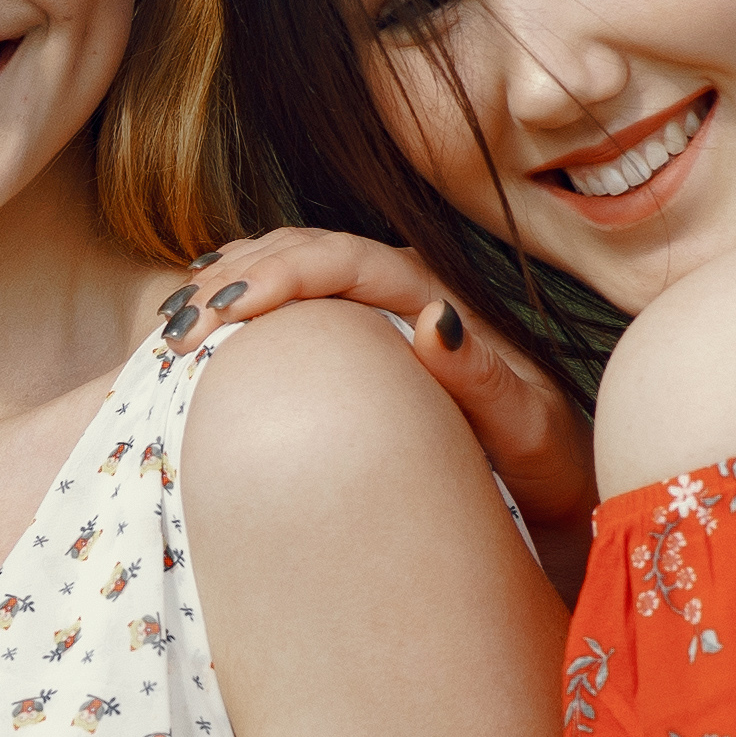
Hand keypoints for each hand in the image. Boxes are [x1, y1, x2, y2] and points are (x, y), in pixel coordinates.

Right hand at [160, 228, 598, 547]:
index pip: (343, 259)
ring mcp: (385, 308)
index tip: (220, 311)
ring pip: (294, 264)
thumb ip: (485, 379)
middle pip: (305, 250)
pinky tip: (207, 314)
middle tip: (176, 329)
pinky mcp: (367, 337)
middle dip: (235, 278)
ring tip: (176, 319)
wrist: (559, 487)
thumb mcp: (527, 431)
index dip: (277, 275)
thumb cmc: (547, 468)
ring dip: (231, 280)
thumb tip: (433, 319)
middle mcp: (409, 290)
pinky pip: (297, 300)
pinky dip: (245, 296)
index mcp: (439, 299)